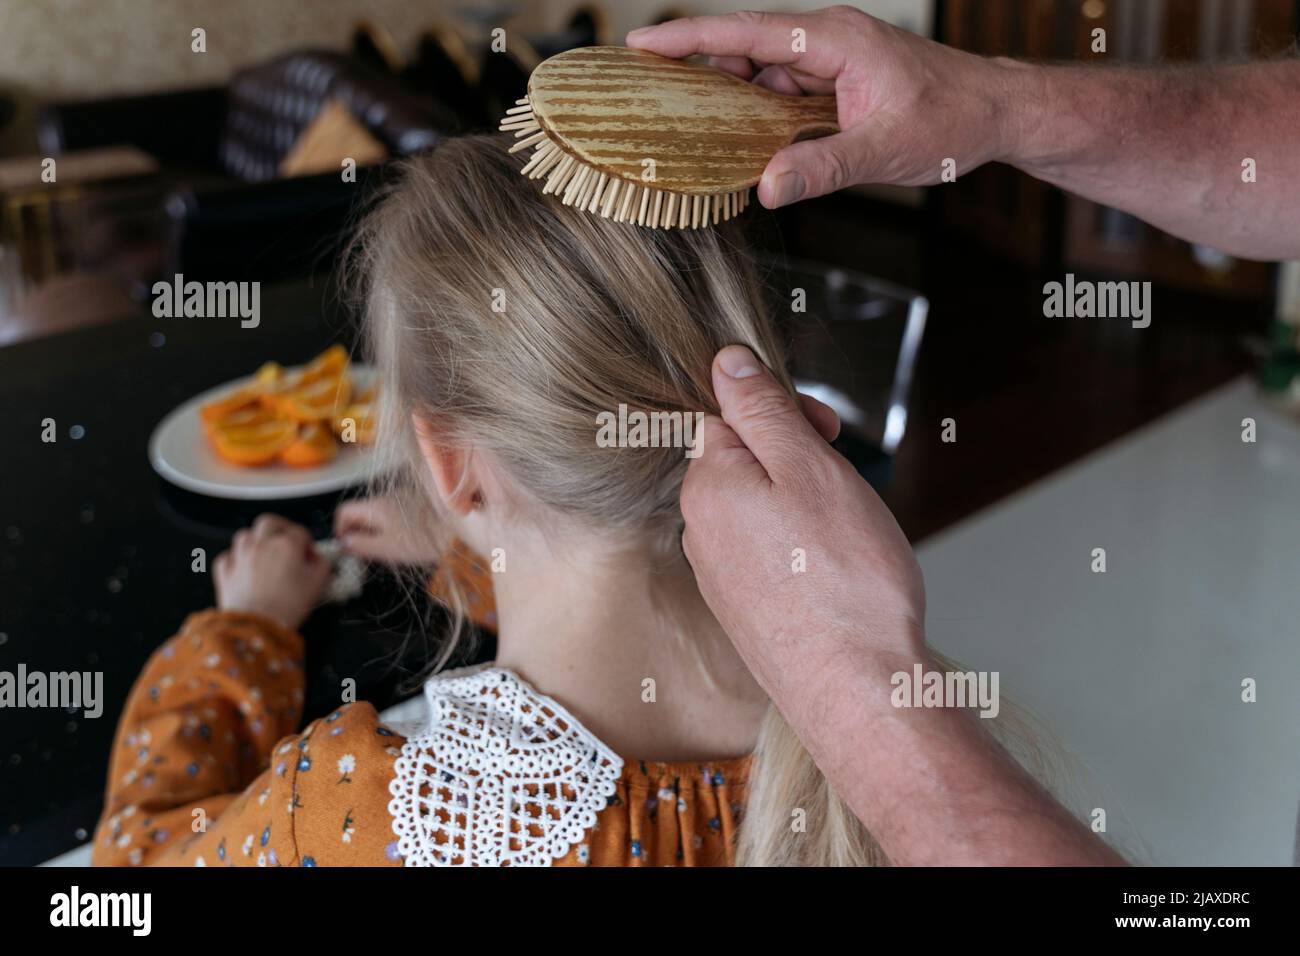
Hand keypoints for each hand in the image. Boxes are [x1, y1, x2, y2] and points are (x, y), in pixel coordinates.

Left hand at [214, 514, 331, 630]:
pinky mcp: (225, 572)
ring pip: (246, 535)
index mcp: (286, 545)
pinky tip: (244, 567)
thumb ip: (322, 565)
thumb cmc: (286, 608)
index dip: (308, 543)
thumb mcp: (318, 585)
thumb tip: (319, 560)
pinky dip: (236, 558)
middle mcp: (261, 545)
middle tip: (287, 540)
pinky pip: (228, 556)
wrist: (257, 627)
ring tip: (265, 553)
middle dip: (280, 527)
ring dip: (256, 540)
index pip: (300, 532)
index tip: (309, 555)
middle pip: (269, 522)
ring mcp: (240, 556)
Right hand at [334, 495, 440, 566]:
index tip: (348, 546)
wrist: (459, 531)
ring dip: (376, 531)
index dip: (340, 529)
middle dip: (359, 533)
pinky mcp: (417, 503)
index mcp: (375, 506)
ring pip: (378, 514)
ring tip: (388, 550)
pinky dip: (392, 526)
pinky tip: (405, 542)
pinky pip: (394, 513)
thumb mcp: (386, 548)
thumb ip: (361, 545)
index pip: (344, 511)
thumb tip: (344, 542)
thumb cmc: (422, 541)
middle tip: (368, 553)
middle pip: (361, 513)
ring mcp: (402, 497)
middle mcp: (386, 497)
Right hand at [628, 5, 1019, 205]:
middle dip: (698, 73)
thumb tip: (767, 187)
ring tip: (689, 132)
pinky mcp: (831, 83)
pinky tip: (740, 145)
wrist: (995, 112)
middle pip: (744, 49)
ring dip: (728, 103)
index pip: (749, 30)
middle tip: (652, 101)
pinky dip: (755, 118)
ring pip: (759, 75)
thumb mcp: (887, 149)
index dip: (692, 37)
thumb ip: (825, 166)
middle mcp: (826, 41)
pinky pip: (779, 95)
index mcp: (836, 39)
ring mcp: (828, 61)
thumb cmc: (954, 117)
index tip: (644, 42)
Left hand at [680, 345, 925, 708]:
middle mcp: (700, 529)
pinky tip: (835, 566)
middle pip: (744, 461)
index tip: (825, 429)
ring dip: (803, 501)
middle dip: (797, 456)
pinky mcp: (744, 609)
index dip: (781, 411)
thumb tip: (726, 362)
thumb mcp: (809, 468)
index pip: (728, 416)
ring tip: (847, 530)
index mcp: (707, 486)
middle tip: (845, 476)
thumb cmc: (844, 581)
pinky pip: (768, 552)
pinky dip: (801, 546)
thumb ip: (763, 411)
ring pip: (759, 507)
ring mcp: (719, 574)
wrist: (858, 689)